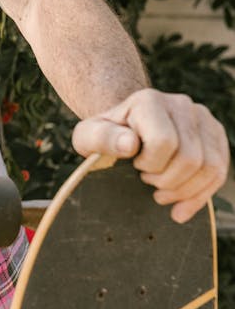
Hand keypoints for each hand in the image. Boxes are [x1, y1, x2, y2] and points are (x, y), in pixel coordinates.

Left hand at [72, 88, 229, 222]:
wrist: (127, 127)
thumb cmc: (106, 135)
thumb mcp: (89, 137)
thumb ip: (102, 139)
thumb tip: (129, 144)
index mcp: (149, 101)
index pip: (164, 143)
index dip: (150, 165)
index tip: (135, 165)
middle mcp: (181, 104)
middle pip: (190, 158)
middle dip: (167, 181)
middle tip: (147, 180)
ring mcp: (202, 118)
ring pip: (210, 167)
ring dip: (184, 190)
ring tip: (161, 192)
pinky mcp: (215, 134)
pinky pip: (219, 172)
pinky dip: (201, 195)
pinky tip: (181, 206)